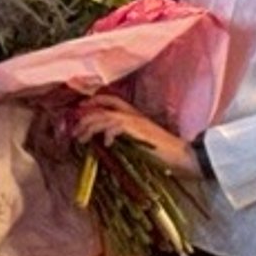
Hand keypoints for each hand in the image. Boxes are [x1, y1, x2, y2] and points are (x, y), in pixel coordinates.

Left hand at [70, 94, 197, 178]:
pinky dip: (107, 134)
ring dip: (89, 127)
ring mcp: (136, 121)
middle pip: (103, 107)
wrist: (180, 156)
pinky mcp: (138, 130)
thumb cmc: (163, 152)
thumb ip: (125, 138)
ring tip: (81, 140)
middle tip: (74, 131)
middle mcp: (133, 115)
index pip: (111, 99)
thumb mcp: (140, 141)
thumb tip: (104, 143)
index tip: (80, 109)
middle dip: (85, 117)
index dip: (94, 101)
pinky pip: (115, 126)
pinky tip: (105, 144)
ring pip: (105, 116)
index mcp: (134, 115)